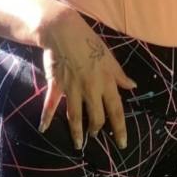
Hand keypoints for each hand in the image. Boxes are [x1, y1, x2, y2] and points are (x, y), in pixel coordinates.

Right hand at [38, 11, 136, 150]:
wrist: (64, 32)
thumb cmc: (89, 43)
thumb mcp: (110, 58)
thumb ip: (120, 76)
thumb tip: (133, 87)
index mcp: (106, 82)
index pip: (116, 111)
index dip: (120, 129)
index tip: (122, 144)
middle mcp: (90, 89)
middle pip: (96, 117)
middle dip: (96, 130)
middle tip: (95, 136)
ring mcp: (72, 88)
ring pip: (75, 116)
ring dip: (77, 132)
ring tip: (78, 144)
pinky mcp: (56, 85)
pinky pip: (51, 104)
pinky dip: (46, 116)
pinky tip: (43, 128)